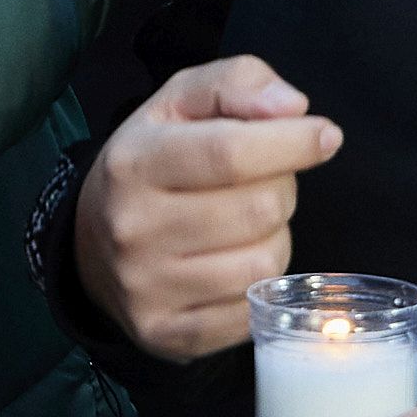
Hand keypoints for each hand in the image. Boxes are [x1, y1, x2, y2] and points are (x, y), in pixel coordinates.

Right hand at [74, 57, 339, 360]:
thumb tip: (292, 108)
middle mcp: (134, 228)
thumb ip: (237, 84)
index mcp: (133, 162)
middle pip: (260, 209)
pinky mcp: (166, 333)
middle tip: (262, 183)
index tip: (326, 135)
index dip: (292, 143)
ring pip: (264, 263)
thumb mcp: (180, 102)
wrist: (90, 244)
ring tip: (246, 225)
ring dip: (274, 239)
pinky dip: (258, 286)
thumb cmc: (152, 161)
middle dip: (281, 189)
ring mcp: (148, 288)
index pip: (230, 152)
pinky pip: (251, 312)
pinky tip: (234, 263)